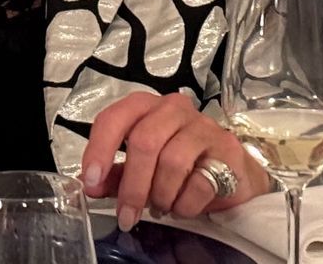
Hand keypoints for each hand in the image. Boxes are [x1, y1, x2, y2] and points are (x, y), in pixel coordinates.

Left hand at [80, 92, 266, 230]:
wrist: (232, 173)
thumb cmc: (182, 165)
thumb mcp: (142, 169)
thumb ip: (115, 174)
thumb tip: (91, 186)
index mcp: (146, 107)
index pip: (115, 117)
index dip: (99, 150)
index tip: (91, 182)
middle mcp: (174, 108)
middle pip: (145, 141)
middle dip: (133, 186)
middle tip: (127, 215)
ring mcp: (203, 126)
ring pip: (172, 162)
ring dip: (161, 195)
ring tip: (162, 207)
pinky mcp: (227, 149)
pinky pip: (199, 182)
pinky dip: (185, 204)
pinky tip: (182, 207)